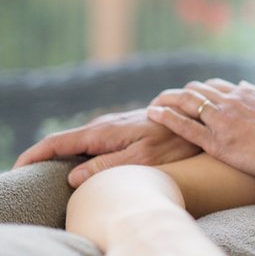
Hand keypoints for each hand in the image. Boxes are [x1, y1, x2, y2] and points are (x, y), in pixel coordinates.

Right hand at [14, 108, 200, 187]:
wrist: (196, 118)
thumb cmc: (173, 141)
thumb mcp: (142, 158)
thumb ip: (106, 166)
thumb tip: (72, 176)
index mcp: (103, 132)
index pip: (58, 142)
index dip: (35, 155)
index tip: (18, 168)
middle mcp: (105, 125)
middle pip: (65, 142)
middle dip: (44, 156)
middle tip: (28, 174)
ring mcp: (114, 126)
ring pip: (81, 141)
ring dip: (62, 154)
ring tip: (46, 170)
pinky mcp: (124, 129)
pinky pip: (95, 141)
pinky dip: (81, 151)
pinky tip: (79, 161)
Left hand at [148, 79, 254, 182]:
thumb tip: (251, 86)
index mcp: (247, 94)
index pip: (215, 86)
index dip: (199, 91)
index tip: (188, 96)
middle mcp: (232, 101)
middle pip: (196, 90)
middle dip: (178, 94)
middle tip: (165, 101)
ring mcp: (223, 121)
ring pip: (186, 102)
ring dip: (166, 100)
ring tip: (153, 105)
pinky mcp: (217, 142)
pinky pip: (184, 125)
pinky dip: (165, 117)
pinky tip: (153, 113)